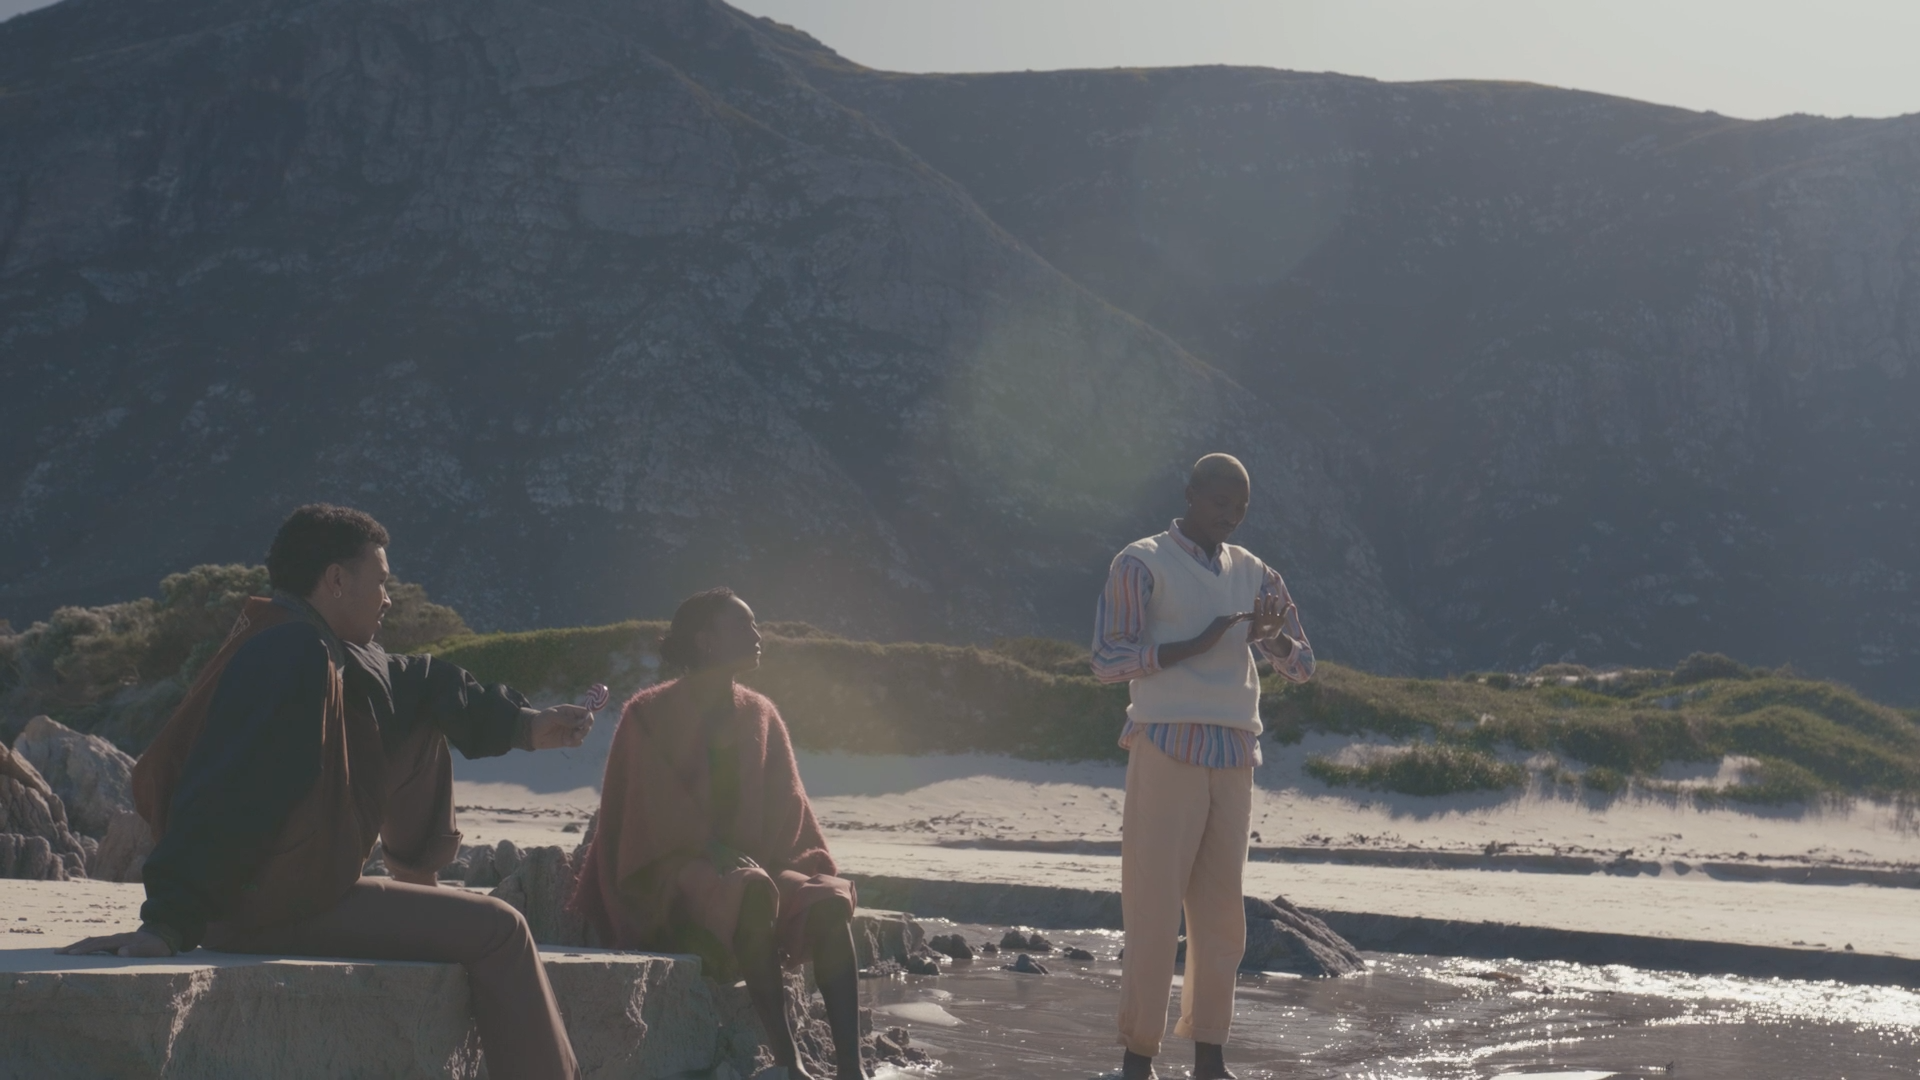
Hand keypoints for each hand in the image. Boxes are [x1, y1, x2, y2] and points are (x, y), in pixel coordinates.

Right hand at [57, 929, 174, 957]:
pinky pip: (95, 944)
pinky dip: (84, 947)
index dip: (85, 949)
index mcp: (122, 939)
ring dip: (76, 946)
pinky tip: (76, 952)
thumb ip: (138, 950)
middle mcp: (115, 938)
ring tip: (61, 952)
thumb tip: (120, 952)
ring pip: (91, 941)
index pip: (100, 944)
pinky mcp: (114, 944)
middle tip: (57, 953)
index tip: (71, 954)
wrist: (163, 936)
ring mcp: (114, 940)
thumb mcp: (151, 949)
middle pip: (91, 941)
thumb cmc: (157, 946)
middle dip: (74, 947)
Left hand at [529, 704, 593, 749]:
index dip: (589, 717)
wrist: (532, 733)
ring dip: (580, 736)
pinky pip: (578, 742)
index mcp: (570, 711)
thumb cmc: (542, 720)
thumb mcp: (552, 716)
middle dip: (585, 729)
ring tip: (570, 739)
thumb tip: (581, 723)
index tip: (585, 723)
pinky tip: (567, 742)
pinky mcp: (569, 740)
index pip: (586, 712)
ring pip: (584, 734)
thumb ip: (566, 719)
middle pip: (587, 724)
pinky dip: (575, 742)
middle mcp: (573, 720)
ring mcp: (571, 730)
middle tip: (577, 733)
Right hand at [1156, 612, 1252, 668]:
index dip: (1243, 617)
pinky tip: (1252, 618)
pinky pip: (1237, 619)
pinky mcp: (1224, 623)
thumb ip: (1220, 633)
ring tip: (1258, 614)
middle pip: (1238, 615)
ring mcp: (1223, 620)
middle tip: (1258, 613)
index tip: (1251, 617)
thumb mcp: (1215, 637)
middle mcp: (1222, 618)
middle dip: (1248, 614)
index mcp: (1220, 621)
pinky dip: (1245, 617)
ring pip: (1239, 615)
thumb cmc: (1206, 643)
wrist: (1199, 644)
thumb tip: (1224, 635)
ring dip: (1248, 614)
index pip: (1234, 618)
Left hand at [1247, 595, 1295, 641]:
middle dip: (1267, 601)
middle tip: (1268, 595)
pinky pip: (1283, 612)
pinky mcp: (1280, 618)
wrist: (1268, 635)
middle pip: (1266, 607)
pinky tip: (1289, 603)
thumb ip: (1252, 638)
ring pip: (1274, 608)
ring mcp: (1273, 616)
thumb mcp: (1255, 637)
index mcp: (1259, 618)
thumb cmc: (1259, 634)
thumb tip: (1247, 641)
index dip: (1257, 605)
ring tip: (1276, 597)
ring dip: (1275, 602)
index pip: (1257, 610)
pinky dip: (1286, 608)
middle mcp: (1266, 615)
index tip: (1256, 599)